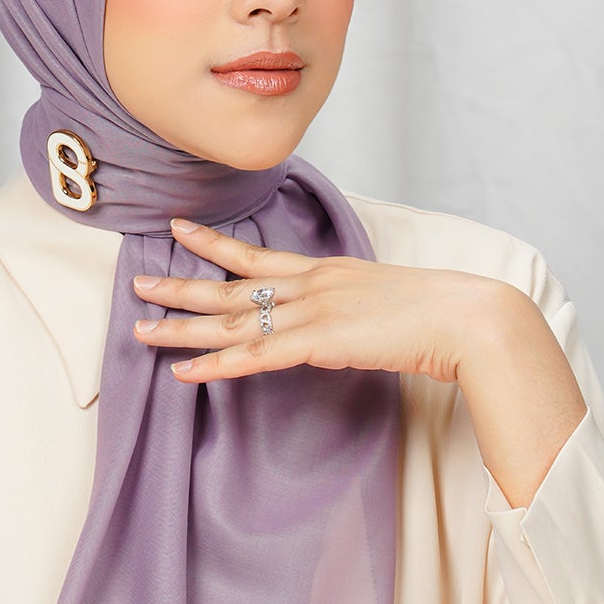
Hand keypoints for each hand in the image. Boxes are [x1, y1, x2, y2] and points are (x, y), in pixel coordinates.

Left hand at [132, 216, 511, 386]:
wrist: (467, 319)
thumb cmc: (440, 315)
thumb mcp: (387, 301)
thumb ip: (355, 309)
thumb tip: (341, 325)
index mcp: (327, 270)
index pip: (259, 253)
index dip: (215, 244)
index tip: (179, 230)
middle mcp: (312, 284)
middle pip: (231, 284)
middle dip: (180, 284)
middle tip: (137, 283)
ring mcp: (312, 311)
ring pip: (232, 320)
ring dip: (182, 328)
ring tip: (139, 331)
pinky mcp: (318, 343)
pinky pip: (254, 356)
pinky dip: (216, 365)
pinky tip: (184, 373)